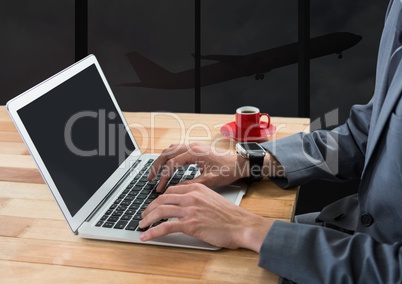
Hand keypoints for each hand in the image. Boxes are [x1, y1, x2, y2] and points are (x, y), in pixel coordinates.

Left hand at [139, 183, 273, 251]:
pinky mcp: (190, 224)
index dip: (159, 198)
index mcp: (196, 188)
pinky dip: (152, 231)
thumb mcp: (212, 198)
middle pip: (162, 199)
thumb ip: (197, 198)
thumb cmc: (230, 215)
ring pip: (160, 211)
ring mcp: (190, 210)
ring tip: (141, 225)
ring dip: (147, 219)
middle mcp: (191, 196)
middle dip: (149, 208)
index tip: (154, 205)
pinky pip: (165, 226)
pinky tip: (146, 236)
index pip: (171, 190)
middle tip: (144, 215)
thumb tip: (184, 204)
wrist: (241, 224)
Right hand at [148, 142, 248, 191]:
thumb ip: (192, 184)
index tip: (160, 188)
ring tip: (155, 173)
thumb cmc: (228, 171)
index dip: (164, 177)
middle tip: (150, 179)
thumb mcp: (210, 180)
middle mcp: (192, 147)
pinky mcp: (195, 149)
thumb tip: (176, 189)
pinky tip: (166, 164)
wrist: (239, 163)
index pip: (172, 164)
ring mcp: (194, 146)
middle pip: (167, 153)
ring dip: (161, 160)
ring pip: (170, 150)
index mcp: (195, 153)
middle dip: (156, 166)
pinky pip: (177, 149)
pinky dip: (168, 157)